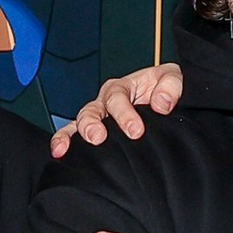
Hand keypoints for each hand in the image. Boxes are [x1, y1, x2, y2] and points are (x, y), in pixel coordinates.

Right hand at [48, 63, 185, 158]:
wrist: (165, 100)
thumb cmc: (164, 89)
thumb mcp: (172, 79)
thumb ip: (170, 87)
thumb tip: (161, 104)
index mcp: (123, 87)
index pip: (118, 98)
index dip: (125, 114)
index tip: (136, 130)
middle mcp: (106, 101)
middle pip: (92, 110)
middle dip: (92, 124)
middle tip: (97, 137)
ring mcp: (98, 117)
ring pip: (77, 123)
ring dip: (70, 135)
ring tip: (65, 148)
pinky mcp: (95, 132)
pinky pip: (74, 135)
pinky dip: (64, 142)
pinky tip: (59, 154)